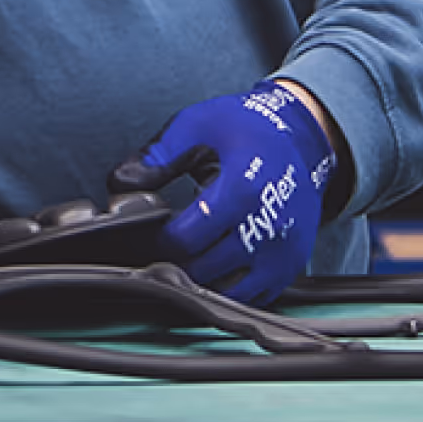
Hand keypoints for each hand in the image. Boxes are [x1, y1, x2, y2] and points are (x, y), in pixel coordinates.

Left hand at [113, 81, 336, 304]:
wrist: (301, 136)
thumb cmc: (248, 128)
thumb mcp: (197, 124)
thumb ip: (157, 155)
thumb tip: (121, 184)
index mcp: (243, 190)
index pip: (186, 239)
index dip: (161, 239)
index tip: (155, 231)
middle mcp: (268, 226)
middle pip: (205, 269)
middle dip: (179, 261)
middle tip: (170, 246)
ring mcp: (283, 250)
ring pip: (230, 291)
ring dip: (204, 281)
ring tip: (193, 256)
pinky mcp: (292, 265)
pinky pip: (255, 296)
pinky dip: (232, 289)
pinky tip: (219, 266)